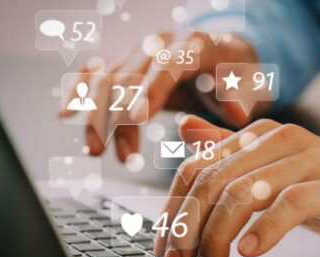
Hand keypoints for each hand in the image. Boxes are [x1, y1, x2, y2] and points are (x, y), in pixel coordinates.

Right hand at [59, 32, 262, 161]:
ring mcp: (142, 50)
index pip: (168, 64)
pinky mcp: (130, 62)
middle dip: (112, 112)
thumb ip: (241, 99)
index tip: (136, 118)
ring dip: (96, 114)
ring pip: (108, 76)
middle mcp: (162, 42)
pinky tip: (68, 113)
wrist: (226, 55)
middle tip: (103, 149)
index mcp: (196, 45)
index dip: (150, 89)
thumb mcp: (251, 86)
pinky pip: (99, 73)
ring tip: (95, 151)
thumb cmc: (239, 74)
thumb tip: (234, 113)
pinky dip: (82, 92)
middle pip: (129, 70)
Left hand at [154, 115, 319, 256]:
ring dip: (217, 236)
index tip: (165, 245)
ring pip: (243, 193)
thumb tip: (185, 131)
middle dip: (188, 228)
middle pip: (213, 181)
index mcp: (258, 137)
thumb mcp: (272, 172)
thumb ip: (229, 151)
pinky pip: (288, 205)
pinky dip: (264, 231)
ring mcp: (306, 160)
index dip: (174, 209)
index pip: (197, 167)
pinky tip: (249, 251)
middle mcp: (278, 140)